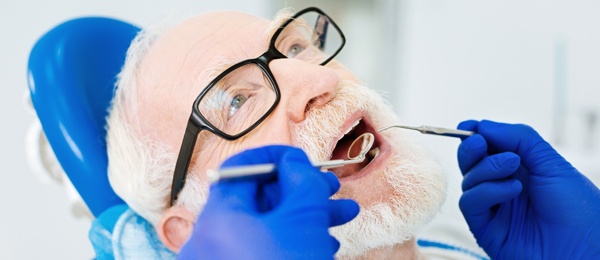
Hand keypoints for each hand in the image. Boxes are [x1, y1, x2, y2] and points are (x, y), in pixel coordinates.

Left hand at [178, 145, 358, 259]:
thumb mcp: (303, 219)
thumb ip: (301, 180)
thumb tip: (295, 163)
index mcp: (218, 218)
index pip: (239, 170)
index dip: (274, 158)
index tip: (302, 159)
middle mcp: (212, 240)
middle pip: (258, 200)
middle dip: (301, 191)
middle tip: (331, 188)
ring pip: (268, 227)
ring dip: (307, 217)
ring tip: (343, 215)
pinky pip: (264, 251)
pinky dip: (293, 241)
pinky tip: (325, 242)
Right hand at [457, 120, 599, 258]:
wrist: (585, 249)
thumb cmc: (579, 210)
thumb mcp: (551, 163)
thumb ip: (519, 138)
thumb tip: (483, 125)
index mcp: (520, 168)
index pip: (487, 146)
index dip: (475, 134)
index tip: (469, 127)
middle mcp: (503, 186)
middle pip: (471, 162)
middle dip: (472, 148)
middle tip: (481, 143)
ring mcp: (494, 207)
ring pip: (468, 180)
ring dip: (487, 168)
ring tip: (513, 167)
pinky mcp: (484, 227)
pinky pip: (470, 202)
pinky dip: (487, 191)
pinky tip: (512, 190)